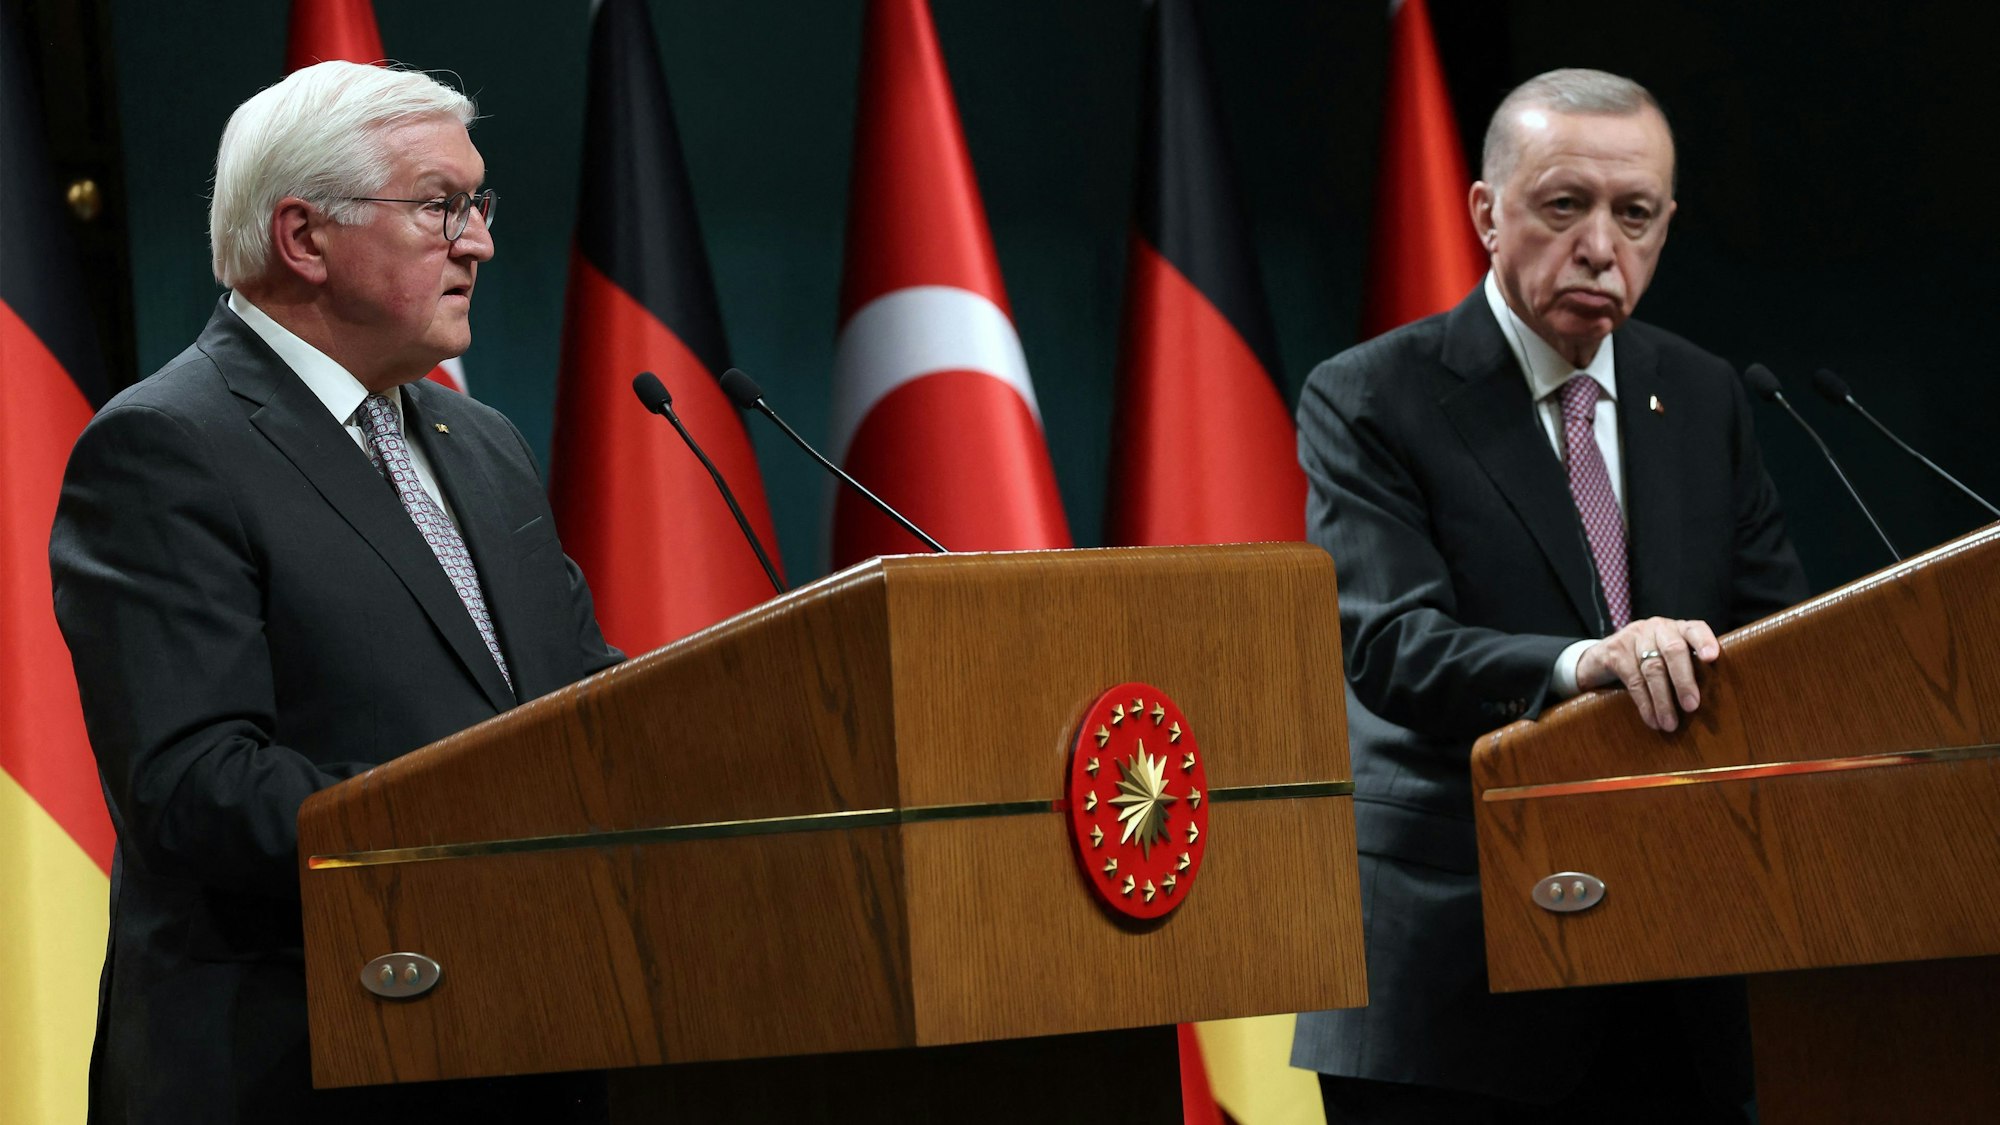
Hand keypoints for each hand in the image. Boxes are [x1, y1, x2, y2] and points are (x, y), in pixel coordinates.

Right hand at [1574, 617, 1720, 731]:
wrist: (1602, 657)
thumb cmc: (1646, 661)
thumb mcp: (1668, 658)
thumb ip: (1688, 667)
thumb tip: (1712, 702)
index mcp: (1677, 629)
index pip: (1695, 629)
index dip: (1704, 642)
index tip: (1712, 658)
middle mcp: (1657, 628)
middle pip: (1673, 650)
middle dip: (1684, 680)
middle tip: (1691, 706)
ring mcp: (1634, 637)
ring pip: (1653, 668)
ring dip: (1663, 700)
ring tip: (1670, 724)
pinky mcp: (1615, 651)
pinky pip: (1633, 680)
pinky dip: (1645, 703)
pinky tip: (1652, 720)